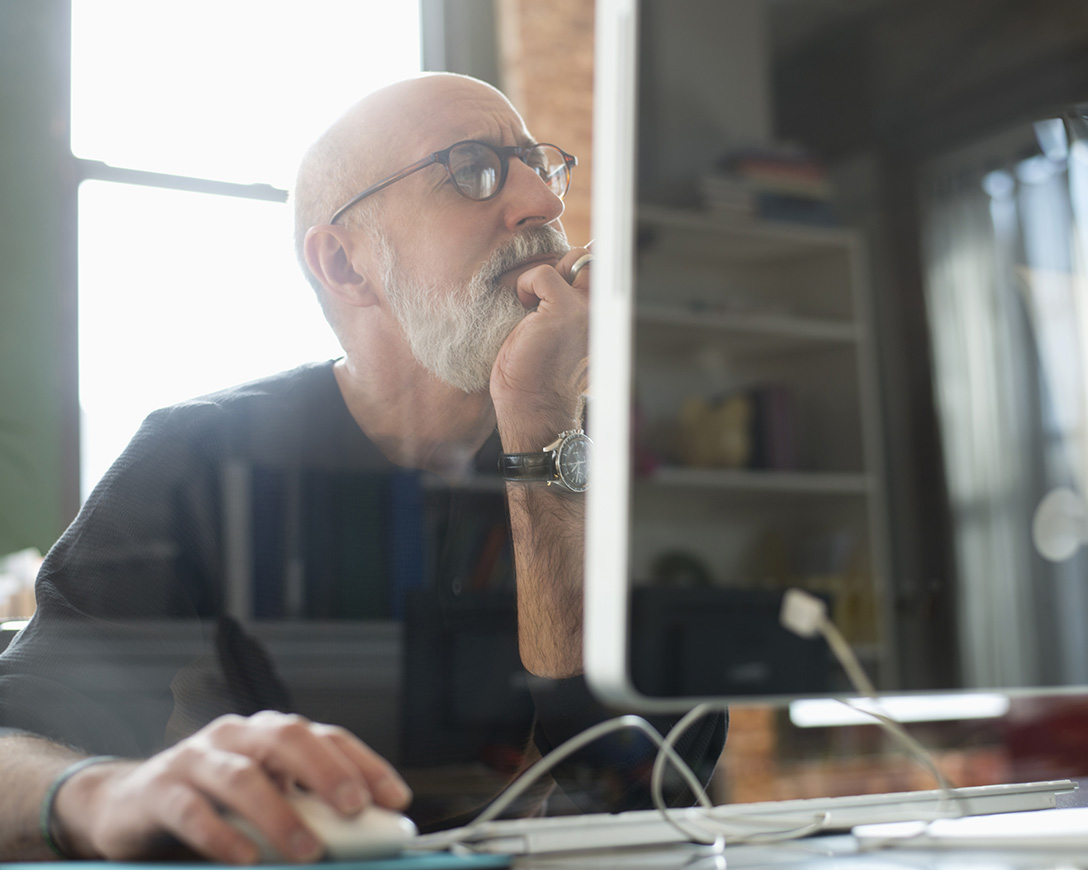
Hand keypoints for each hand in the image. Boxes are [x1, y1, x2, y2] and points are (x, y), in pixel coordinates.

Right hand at [53, 711, 410, 863]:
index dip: (364, 763)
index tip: (395, 798)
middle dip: (328, 772)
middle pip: (288, 738)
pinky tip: (246, 860)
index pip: (326, 736)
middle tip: (355, 809)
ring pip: (243, 776)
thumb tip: (362, 842)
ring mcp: (195, 758)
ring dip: (280, 815)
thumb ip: (304, 811)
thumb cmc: (211, 806)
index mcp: (270, 735)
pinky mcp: (158, 791)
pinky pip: (193, 811)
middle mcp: (236, 736)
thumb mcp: (264, 803)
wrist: (125, 806)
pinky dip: (222, 836)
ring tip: (308, 851)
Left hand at [491, 244, 590, 450]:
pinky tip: (522, 311)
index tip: (562, 272)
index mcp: (603, 319)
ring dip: (541, 276)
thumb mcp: (555, 334)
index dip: (582, 261)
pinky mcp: (565, 312)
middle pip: (591, 258)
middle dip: (561, 265)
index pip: (605, 268)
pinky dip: (525, 284)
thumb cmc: (535, 377)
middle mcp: (603, 313)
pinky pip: (544, 274)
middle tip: (538, 296)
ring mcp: (587, 312)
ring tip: (528, 308)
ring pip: (573, 259)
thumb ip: (565, 303)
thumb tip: (566, 267)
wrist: (531, 409)